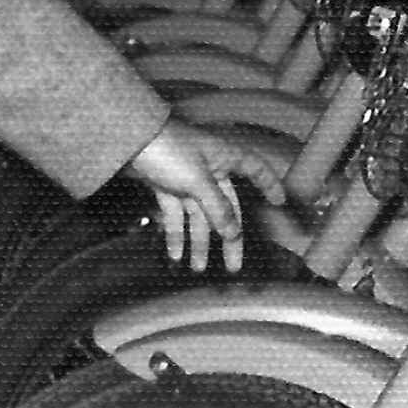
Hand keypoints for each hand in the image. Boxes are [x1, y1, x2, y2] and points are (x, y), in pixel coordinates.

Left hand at [122, 121, 289, 273]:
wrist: (127, 138)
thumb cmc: (169, 150)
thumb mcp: (198, 181)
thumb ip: (217, 209)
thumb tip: (233, 234)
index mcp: (225, 159)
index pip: (256, 170)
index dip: (270, 184)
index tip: (280, 202)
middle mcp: (210, 169)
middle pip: (226, 209)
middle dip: (228, 240)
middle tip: (232, 268)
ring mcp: (187, 179)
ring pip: (198, 217)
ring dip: (198, 243)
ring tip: (197, 269)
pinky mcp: (165, 186)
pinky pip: (175, 216)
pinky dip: (176, 235)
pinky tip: (175, 255)